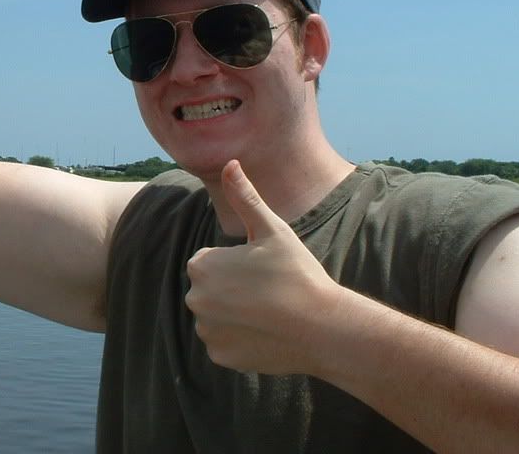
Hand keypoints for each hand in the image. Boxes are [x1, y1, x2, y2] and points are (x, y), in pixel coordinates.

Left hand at [184, 160, 343, 374]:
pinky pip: (225, 343)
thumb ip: (245, 196)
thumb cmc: (297, 273)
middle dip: (232, 289)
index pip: (211, 260)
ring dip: (235, 314)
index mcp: (201, 265)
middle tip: (269, 291)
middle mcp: (195, 299)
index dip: (238, 263)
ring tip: (270, 312)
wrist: (323, 327)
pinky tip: (267, 333)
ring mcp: (206, 331)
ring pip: (217, 316)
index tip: (263, 269)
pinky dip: (241, 339)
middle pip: (211, 289)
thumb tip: (229, 162)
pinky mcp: (220, 356)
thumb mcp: (271, 229)